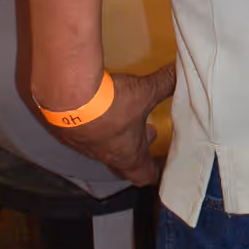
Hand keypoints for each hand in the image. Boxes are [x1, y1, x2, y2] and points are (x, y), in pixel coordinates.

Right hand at [39, 65, 175, 186]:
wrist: (67, 96)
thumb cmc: (110, 103)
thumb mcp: (145, 91)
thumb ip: (166, 83)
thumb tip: (182, 73)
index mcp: (127, 155)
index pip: (144, 175)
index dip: (155, 173)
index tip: (162, 169)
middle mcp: (105, 154)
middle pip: (123, 163)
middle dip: (137, 149)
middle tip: (148, 134)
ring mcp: (83, 144)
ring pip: (103, 146)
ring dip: (116, 134)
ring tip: (126, 116)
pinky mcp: (67, 130)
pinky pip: (84, 132)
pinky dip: (95, 123)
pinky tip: (98, 106)